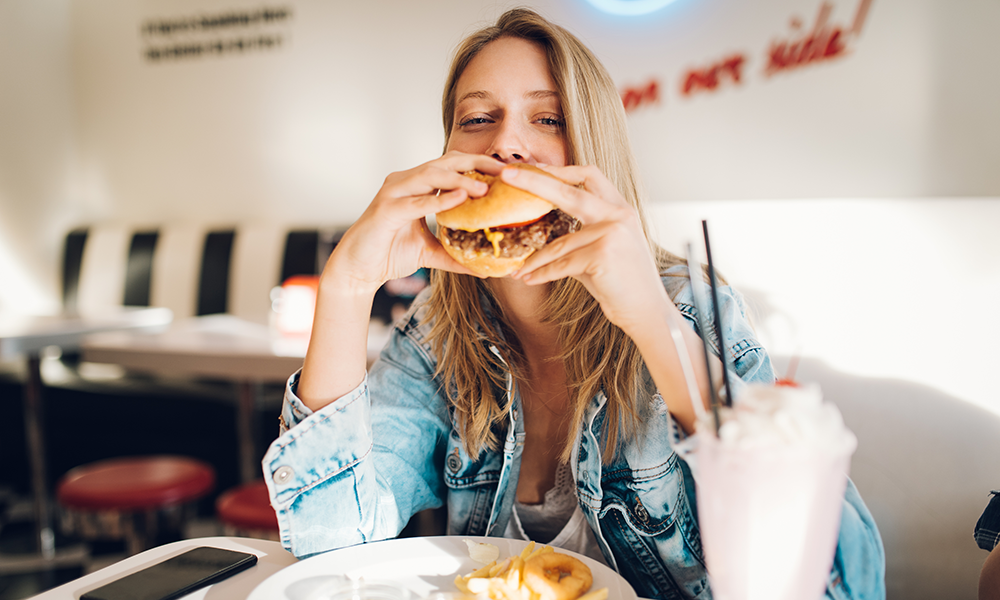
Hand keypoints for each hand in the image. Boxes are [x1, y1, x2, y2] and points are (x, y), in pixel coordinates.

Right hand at [324, 151, 503, 295]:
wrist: (358, 270)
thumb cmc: (389, 253)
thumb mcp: (430, 253)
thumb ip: (455, 255)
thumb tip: (485, 269)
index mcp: (417, 186)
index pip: (452, 166)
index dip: (479, 165)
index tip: (506, 172)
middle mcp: (405, 182)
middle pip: (445, 162)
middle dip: (476, 164)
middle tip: (504, 170)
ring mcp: (393, 193)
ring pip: (430, 176)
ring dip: (460, 180)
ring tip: (485, 188)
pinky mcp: (385, 210)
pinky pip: (415, 202)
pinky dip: (438, 200)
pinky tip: (459, 200)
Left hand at [502, 164, 669, 333]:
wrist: (648, 311)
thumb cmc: (623, 283)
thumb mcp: (604, 249)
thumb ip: (579, 234)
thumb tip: (541, 229)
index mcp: (620, 208)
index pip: (589, 175)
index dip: (559, 170)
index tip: (532, 168)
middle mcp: (618, 215)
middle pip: (568, 190)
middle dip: (534, 181)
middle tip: (506, 175)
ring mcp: (611, 233)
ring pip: (559, 243)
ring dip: (535, 259)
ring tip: (517, 269)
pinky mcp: (602, 255)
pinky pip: (561, 264)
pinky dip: (542, 274)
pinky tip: (528, 279)